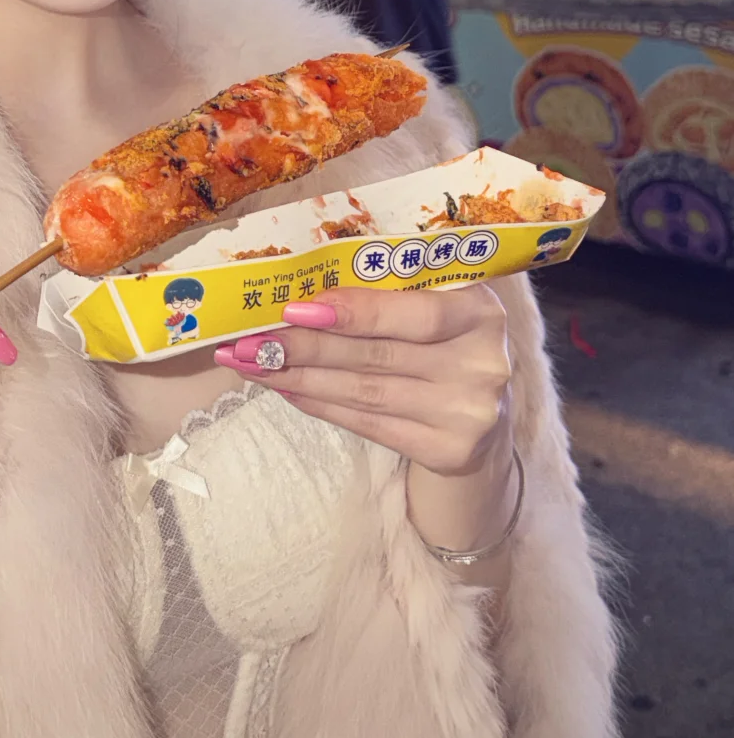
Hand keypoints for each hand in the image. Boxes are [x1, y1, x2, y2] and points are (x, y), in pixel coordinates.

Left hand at [214, 285, 510, 477]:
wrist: (487, 420)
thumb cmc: (449, 343)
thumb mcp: (442, 305)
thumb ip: (395, 291)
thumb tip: (306, 286)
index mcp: (481, 313)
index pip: (414, 314)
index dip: (355, 312)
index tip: (295, 309)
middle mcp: (482, 365)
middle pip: (377, 356)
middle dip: (305, 347)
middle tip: (250, 341)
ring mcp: (466, 413)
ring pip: (365, 392)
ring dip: (301, 377)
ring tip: (254, 365)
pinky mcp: (446, 450)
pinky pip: (370, 424)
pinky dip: (322, 405)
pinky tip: (288, 389)